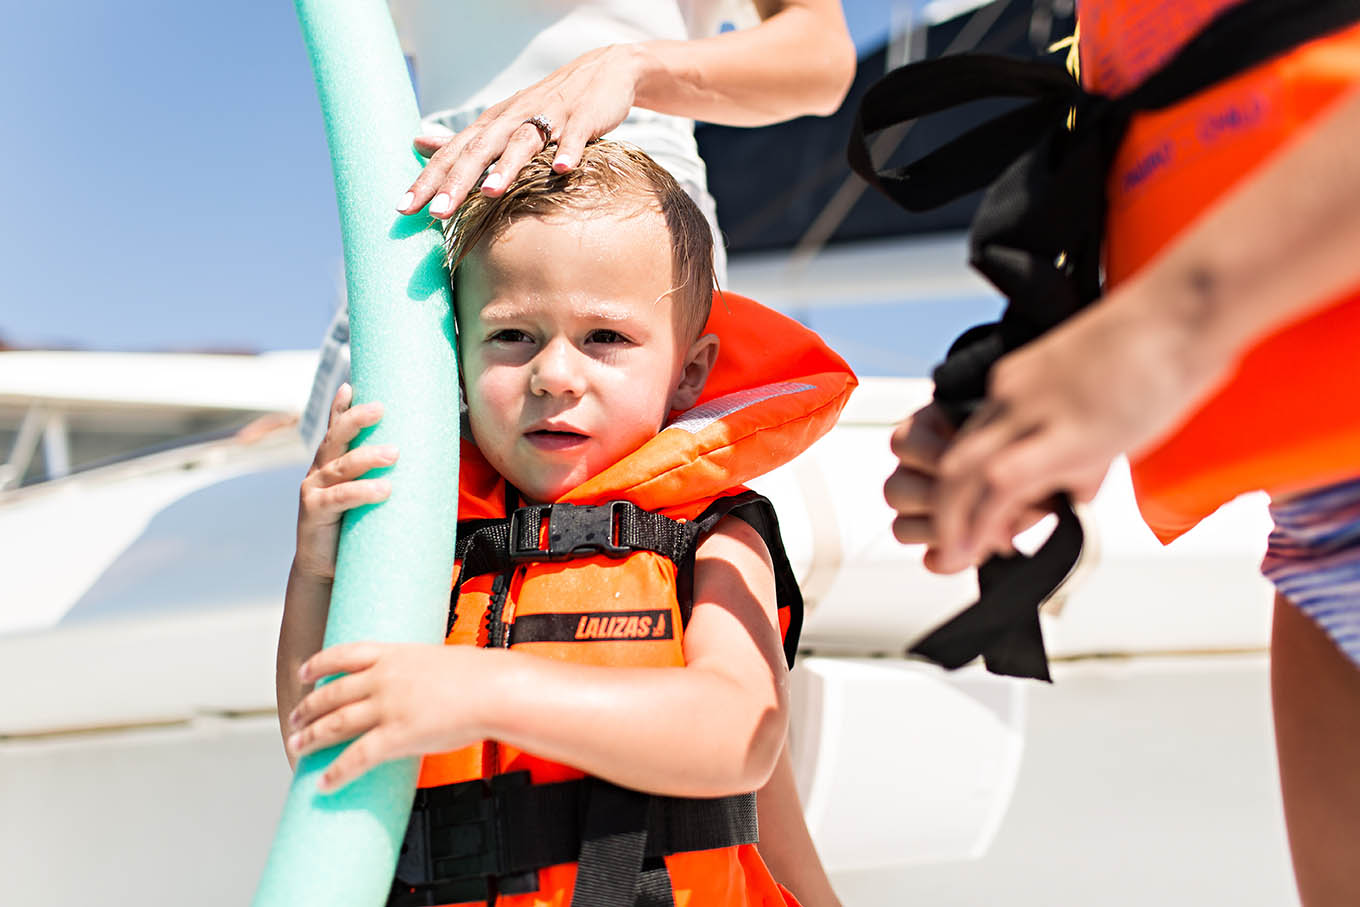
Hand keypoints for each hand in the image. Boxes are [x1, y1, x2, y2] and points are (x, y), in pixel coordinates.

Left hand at [286, 642, 498, 790]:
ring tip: (297, 747)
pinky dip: (336, 772)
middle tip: (293, 721)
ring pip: (335, 723)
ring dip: (310, 737)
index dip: (318, 664)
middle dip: (307, 709)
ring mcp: (387, 706)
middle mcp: (383, 678)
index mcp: (393, 655)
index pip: (343, 654)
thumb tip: (421, 684)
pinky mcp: (396, 735)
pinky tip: (323, 782)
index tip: (304, 673)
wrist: (494, 689)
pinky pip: (357, 758)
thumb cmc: (479, 675)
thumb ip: (421, 671)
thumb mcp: (441, 660)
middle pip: (331, 693)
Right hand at [294, 384, 396, 580]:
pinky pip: (340, 497)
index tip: (351, 384)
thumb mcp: (367, 499)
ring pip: (342, 465)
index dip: (341, 406)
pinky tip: (383, 489)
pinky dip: (362, 492)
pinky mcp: (314, 512)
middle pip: (336, 437)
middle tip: (381, 408)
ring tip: (394, 453)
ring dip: (368, 456)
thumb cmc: (353, 530)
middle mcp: (320, 470)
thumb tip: (428, 464)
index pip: (336, 428)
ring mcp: (313, 489)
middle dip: (356, 418)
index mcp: (332, 462)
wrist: (327, 571)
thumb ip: (384, 479)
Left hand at [398, 44, 647, 218]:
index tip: (404, 208)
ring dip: (506, 168)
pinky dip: (568, 151)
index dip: (428, 180)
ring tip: (489, 193)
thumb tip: (417, 144)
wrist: (601, 71)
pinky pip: (574, 137)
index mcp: (492, 124)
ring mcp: (549, 117)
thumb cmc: (547, 105)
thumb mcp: (501, 120)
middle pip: (480, 150)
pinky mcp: (582, 119)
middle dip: (457, 181)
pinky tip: (561, 169)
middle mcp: (514, 118)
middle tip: (437, 213)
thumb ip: (463, 139)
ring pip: (523, 143)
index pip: (452, 154)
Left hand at [930, 288, 1217, 571]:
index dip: (968, 492)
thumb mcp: (1101, 397)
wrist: (1185, 306)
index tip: (978, 526)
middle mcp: (1014, 394)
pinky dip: (989, 518)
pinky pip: (1005, 482)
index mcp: (1018, 381)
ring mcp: (1036, 410)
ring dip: (956, 524)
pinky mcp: (1069, 431)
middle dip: (945, 514)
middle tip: (950, 553)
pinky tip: (992, 545)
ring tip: (959, 560)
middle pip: (954, 461)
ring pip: (964, 474)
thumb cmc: (1161, 340)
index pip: (973, 444)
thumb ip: (1083, 446)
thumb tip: (1077, 487)